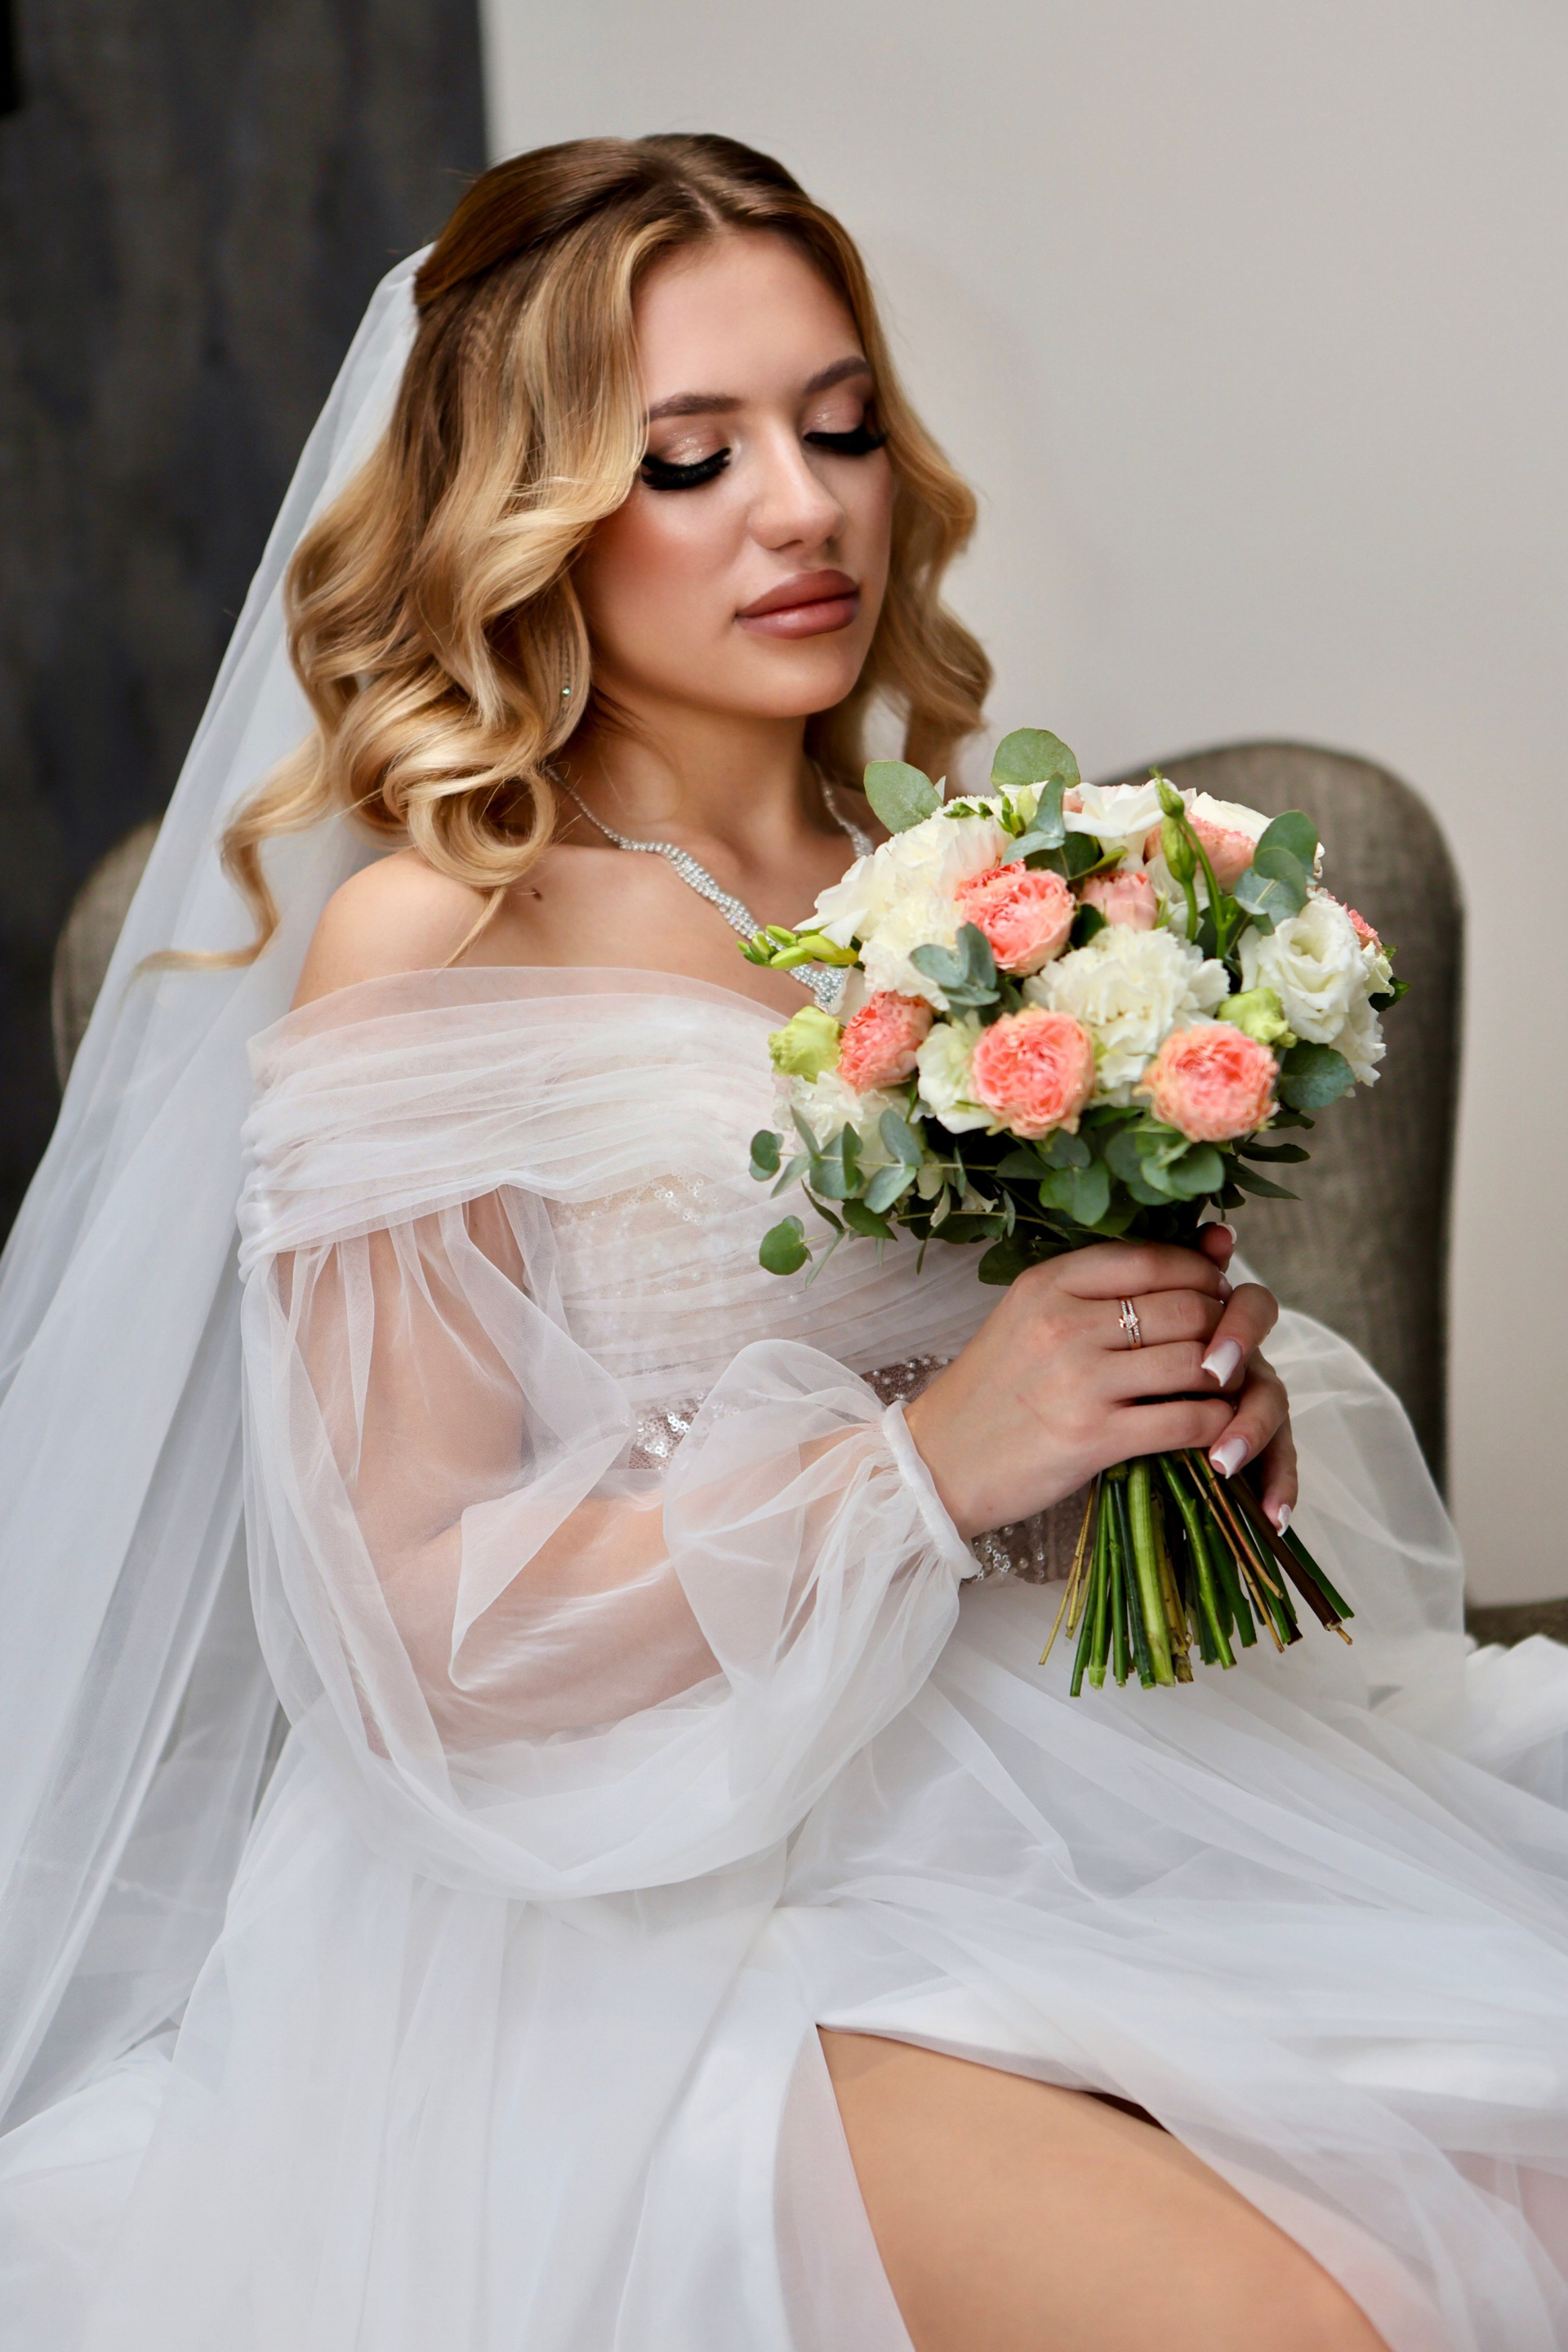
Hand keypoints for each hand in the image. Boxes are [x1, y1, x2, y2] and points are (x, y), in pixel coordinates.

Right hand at [903, 1232, 1296, 1542]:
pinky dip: (1216, 1423)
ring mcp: (1079, 1380)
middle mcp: (1063, 1323)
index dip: (1199, 1274)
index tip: (1212, 1294)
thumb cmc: (992, 1390)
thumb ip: (1106, 1287)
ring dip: (1227, 1376)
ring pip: (1196, 1361)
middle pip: (1186, 1307)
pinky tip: (1214, 1428)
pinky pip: (1188, 1419)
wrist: (937, 1464)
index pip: (1152, 1258)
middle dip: (1222, 1326)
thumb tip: (1215, 1244)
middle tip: (1226, 1345)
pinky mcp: (1094, 1437)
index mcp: (1047, 1283)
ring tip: (1225, 1385)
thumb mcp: (1030, 1318)